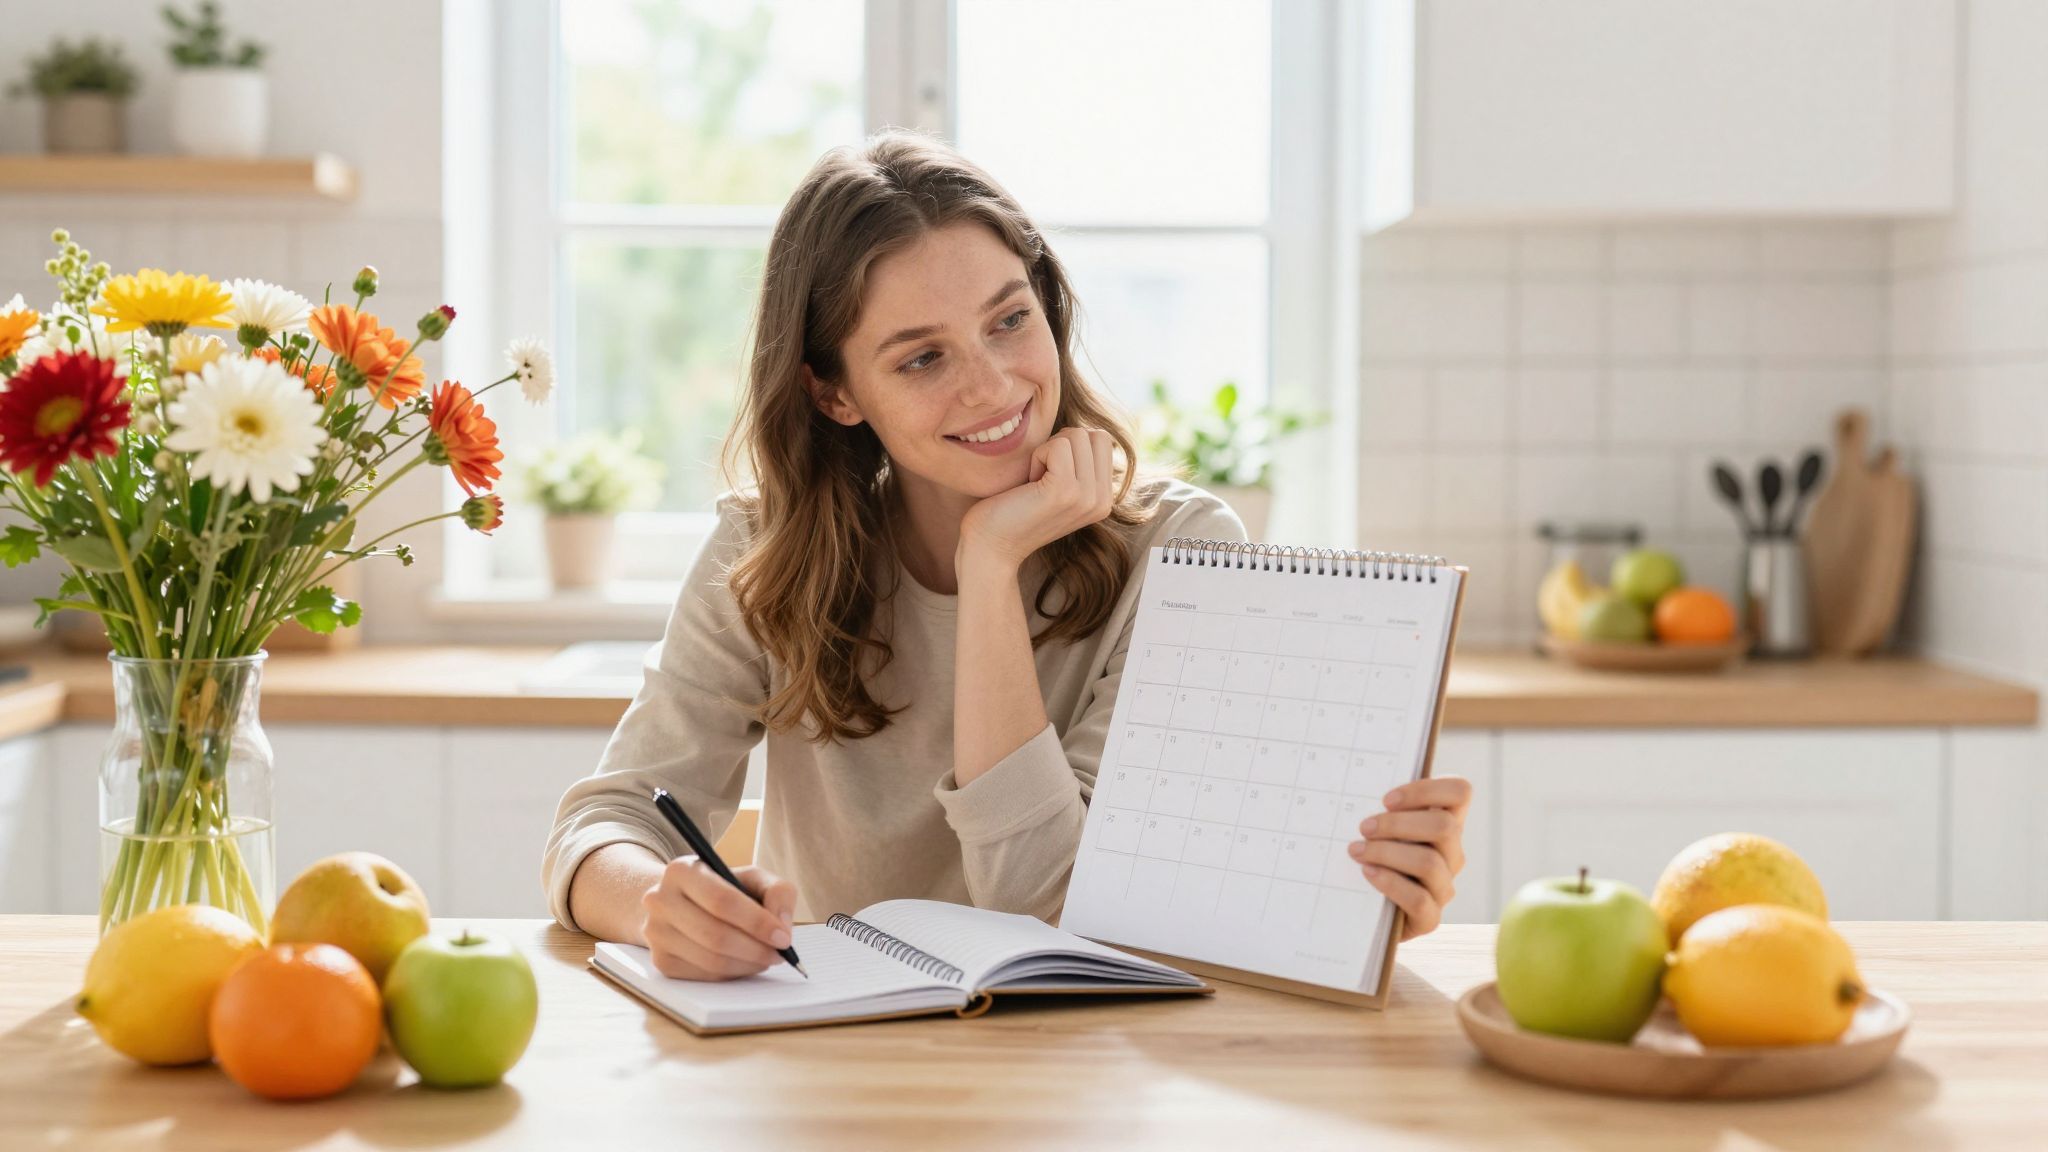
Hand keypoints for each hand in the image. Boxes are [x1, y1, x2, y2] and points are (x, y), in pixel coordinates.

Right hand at [639, 858, 798, 980]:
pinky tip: (744, 963)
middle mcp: (660, 900)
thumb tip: (782, 926)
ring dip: (747, 964)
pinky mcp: (661, 961)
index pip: (722, 901)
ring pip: (710, 959)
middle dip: (755, 948)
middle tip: (780, 954)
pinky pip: (703, 975)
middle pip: (715, 934)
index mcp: (681, 870)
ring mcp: (656, 933)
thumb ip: (777, 892)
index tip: (784, 937)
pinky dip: (731, 974)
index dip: (757, 922)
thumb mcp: (751, 878)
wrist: (679, 902)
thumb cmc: (723, 889)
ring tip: (766, 958)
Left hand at [958, 427, 1116, 569]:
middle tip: (1040, 477)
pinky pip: (1057, 445)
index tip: (1048, 476)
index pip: (1102, 440)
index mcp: (1104, 499)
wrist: (990, 547)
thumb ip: (1080, 464)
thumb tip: (1086, 430)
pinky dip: (1037, 456)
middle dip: (1060, 444)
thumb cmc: (1014, 509)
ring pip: (1077, 435)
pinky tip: (1028, 484)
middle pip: (1092, 434)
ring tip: (1034, 483)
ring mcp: (1087, 497)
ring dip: (1046, 451)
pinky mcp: (1065, 491)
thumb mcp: (1059, 485)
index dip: (1068, 447)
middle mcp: (1102, 501)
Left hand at [1347, 776, 1471, 940]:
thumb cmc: (1372, 858)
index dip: (1427, 789)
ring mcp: (1444, 887)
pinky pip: (1419, 900)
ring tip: (1357, 851)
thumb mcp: (1381, 831)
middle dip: (1398, 824)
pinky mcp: (1430, 918)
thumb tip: (1359, 793)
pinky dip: (1390, 883)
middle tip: (1364, 827)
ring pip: (1429, 862)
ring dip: (1387, 852)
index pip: (1460, 793)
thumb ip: (1383, 812)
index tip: (1387, 800)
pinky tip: (1368, 872)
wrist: (1365, 913)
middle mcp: (1451, 854)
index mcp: (1445, 825)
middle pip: (1444, 826)